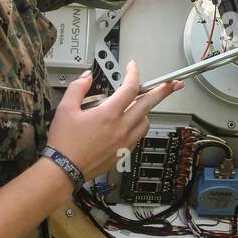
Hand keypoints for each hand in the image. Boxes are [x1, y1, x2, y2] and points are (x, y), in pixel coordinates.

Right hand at [47, 61, 183, 177]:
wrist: (64, 170)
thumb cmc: (64, 143)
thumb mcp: (65, 109)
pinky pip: (138, 136)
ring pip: (146, 122)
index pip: (130, 88)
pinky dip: (137, 127)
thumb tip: (87, 77)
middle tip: (173, 84)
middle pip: (148, 104)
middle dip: (163, 91)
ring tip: (140, 104)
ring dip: (146, 111)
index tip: (133, 67)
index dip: (134, 74)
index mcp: (108, 114)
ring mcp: (124, 142)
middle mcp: (121, 128)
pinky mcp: (123, 153)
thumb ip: (78, 88)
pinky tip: (129, 124)